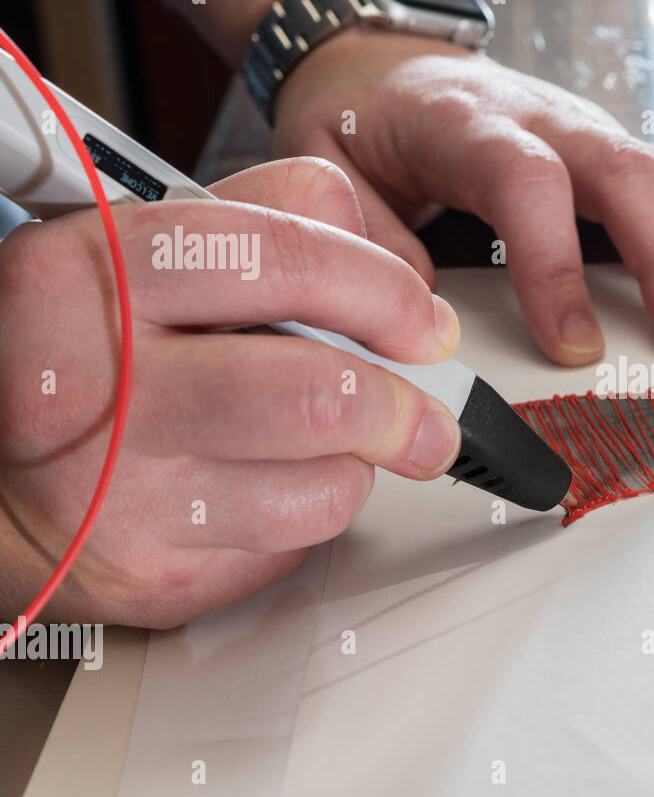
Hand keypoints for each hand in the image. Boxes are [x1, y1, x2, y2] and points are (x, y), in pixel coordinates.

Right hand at [0, 159, 460, 625]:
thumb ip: (267, 219)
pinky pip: (292, 548)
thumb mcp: (144, 248)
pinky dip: (305, 515)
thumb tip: (387, 259)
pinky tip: (261, 487)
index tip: (424, 323)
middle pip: (320, 395)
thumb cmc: (83, 352)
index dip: (385, 292)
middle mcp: (93, 386)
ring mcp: (118, 495)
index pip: (284, 259)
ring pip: (322, 486)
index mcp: (91, 274)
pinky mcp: (153, 577)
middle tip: (426, 412)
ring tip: (315, 444)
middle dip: (404, 406)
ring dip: (353, 465)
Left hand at [270, 27, 653, 365]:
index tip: (576, 348)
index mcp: (467, 123)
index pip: (528, 184)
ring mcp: (587, 129)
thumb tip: (416, 317)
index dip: (556, 265)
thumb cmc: (360, 124)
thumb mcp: (323, 171)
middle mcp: (544, 117)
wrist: (382, 63)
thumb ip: (361, 238)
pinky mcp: (610, 150)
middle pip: (626, 176)